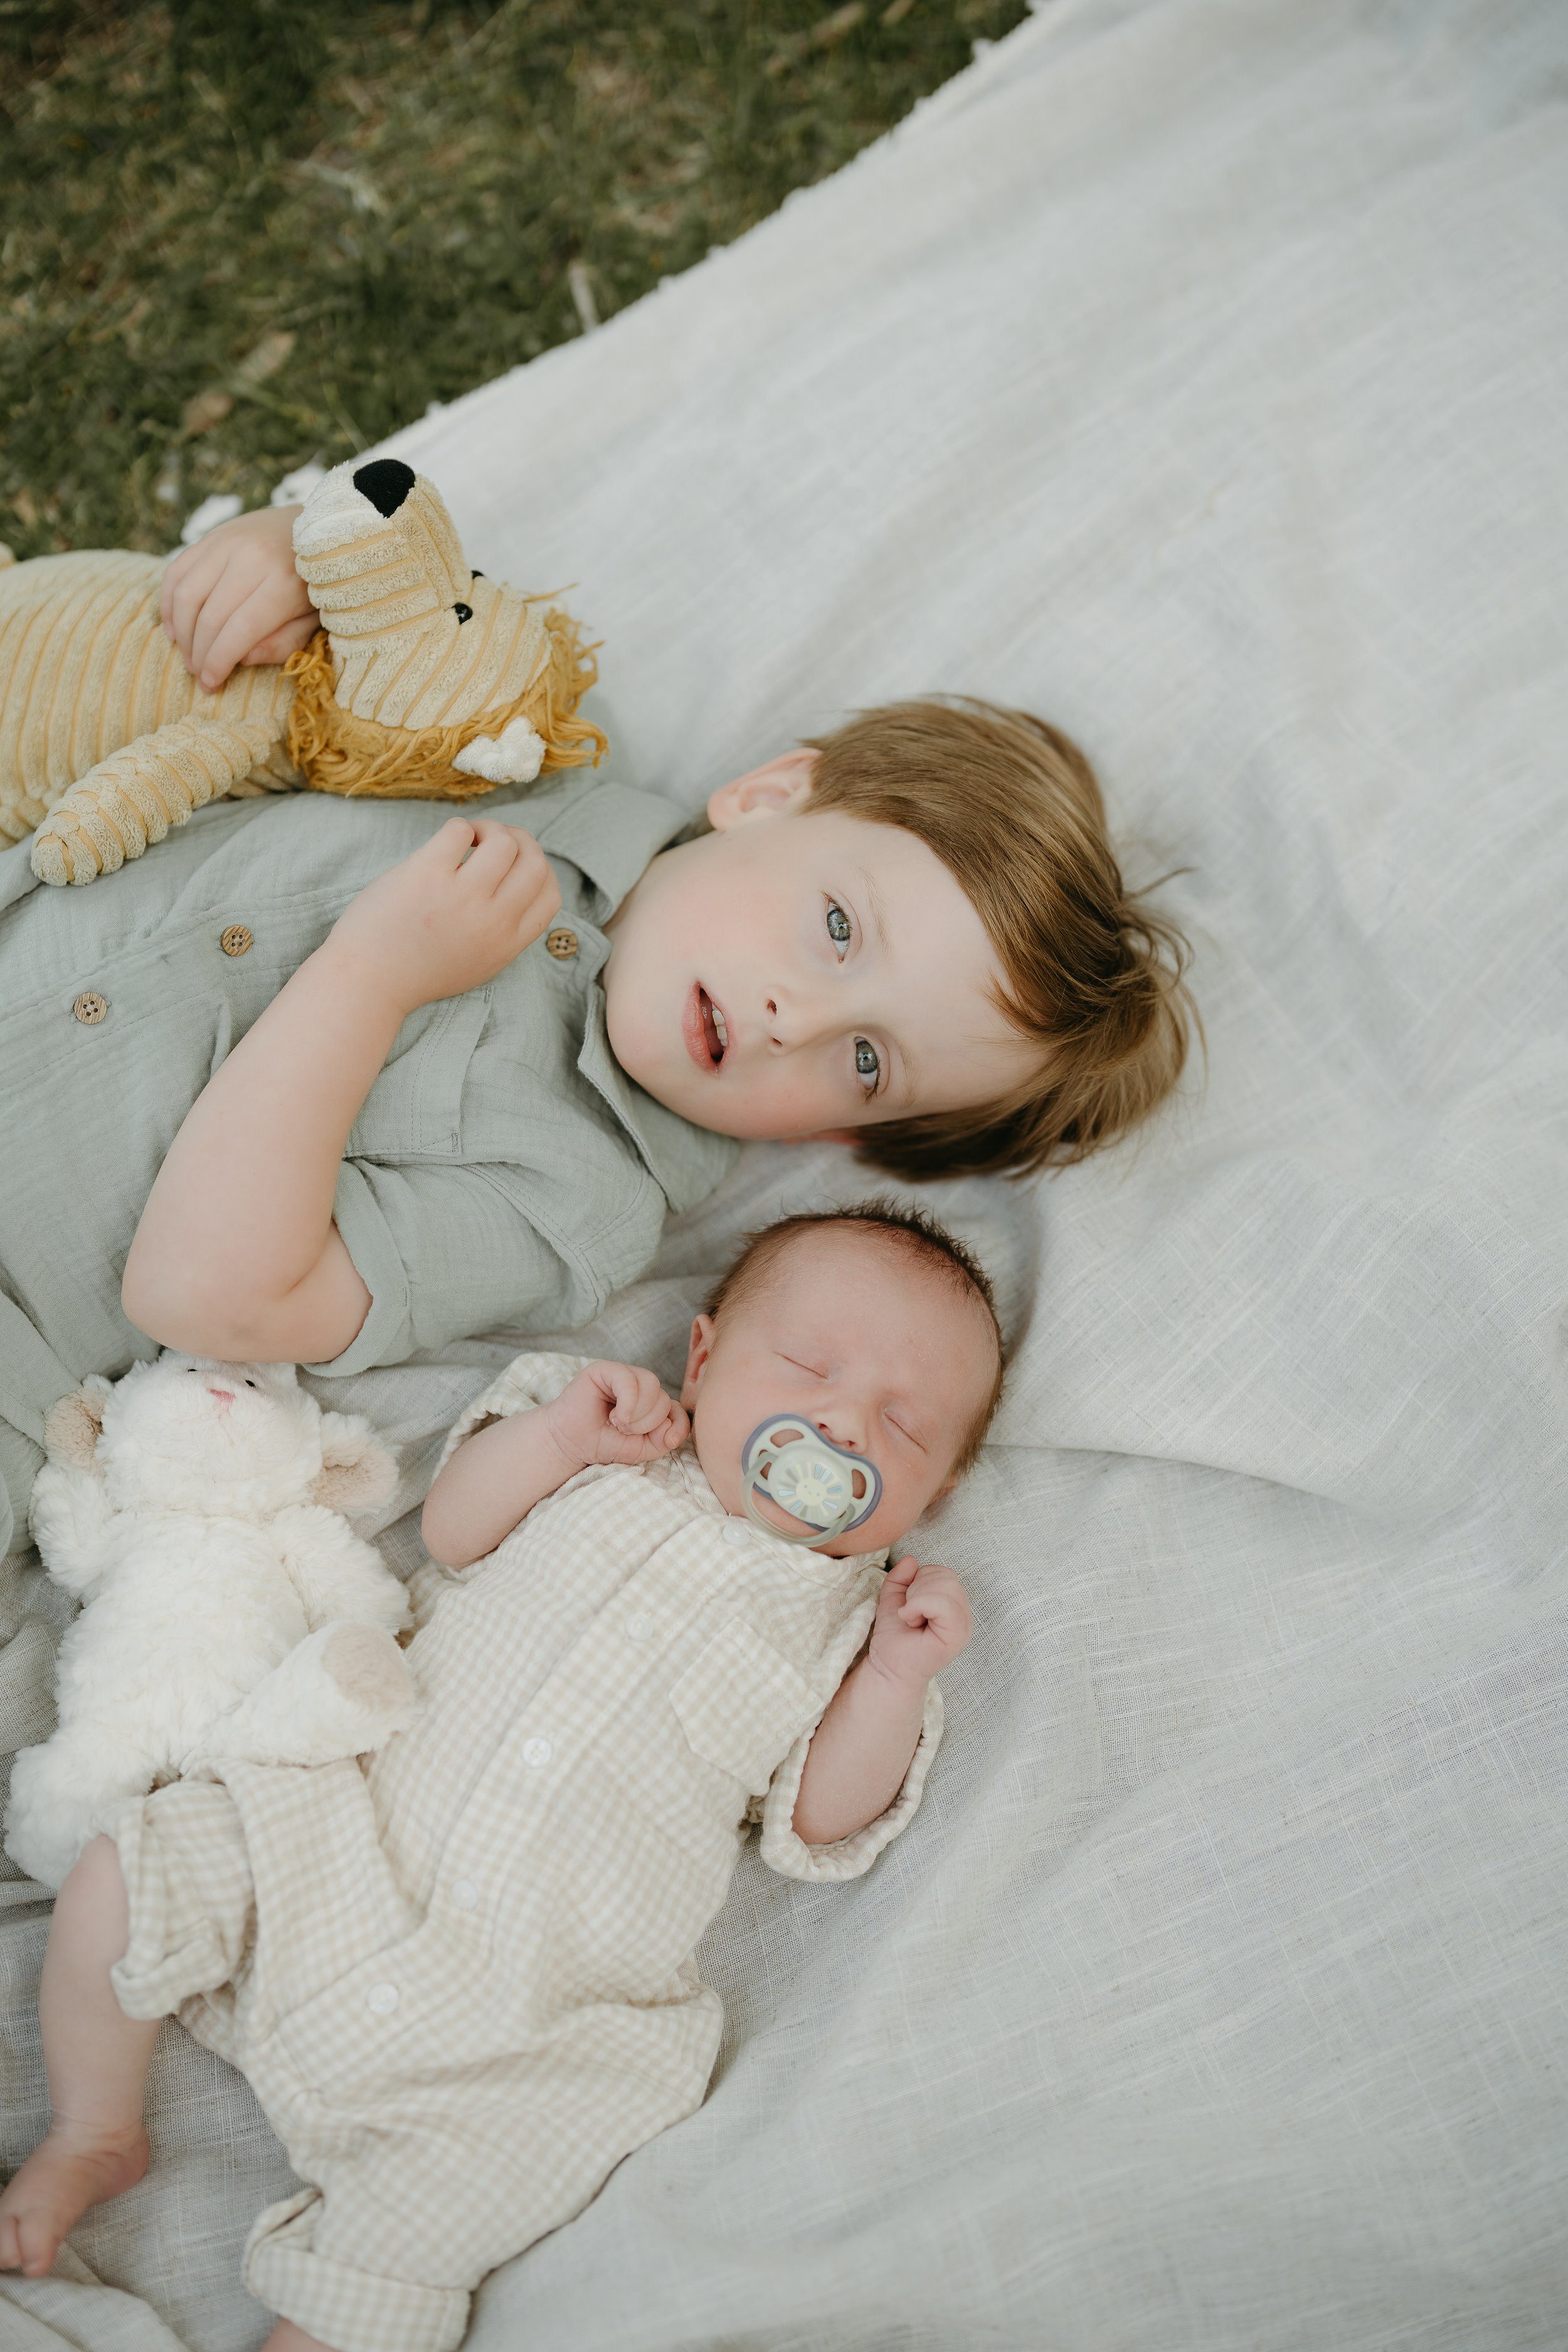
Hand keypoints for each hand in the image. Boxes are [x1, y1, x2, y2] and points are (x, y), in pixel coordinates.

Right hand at [160, 503, 316, 691]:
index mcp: (284, 583)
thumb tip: (242, 659)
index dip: (219, 661)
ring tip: (187, 656)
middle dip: (199, 654)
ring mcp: (226, 542)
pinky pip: (176, 571)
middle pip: (209, 616)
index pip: (240, 630)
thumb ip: (283, 643)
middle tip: (198, 675)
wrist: (318, 529)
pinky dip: (168, 603)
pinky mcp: (211, 536)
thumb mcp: (314, 620)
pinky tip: (174, 629)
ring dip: (181, 633)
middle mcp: (251, 558)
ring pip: (186, 594)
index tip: (211, 685)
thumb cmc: (317, 585)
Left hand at [323, 818, 562, 1012]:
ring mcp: (462, 895)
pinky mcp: (428, 873)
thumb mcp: (477, 963)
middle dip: (521, 841)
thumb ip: (502, 932)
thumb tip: (517, 882)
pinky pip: (460, 829)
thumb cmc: (417, 970)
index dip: (540, 871)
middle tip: (494, 841)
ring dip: (490, 829)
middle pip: (535, 862)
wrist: (368, 981)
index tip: (518, 864)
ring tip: (469, 840)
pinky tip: (443, 844)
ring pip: (504, 840)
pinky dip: (459, 827)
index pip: (550, 895)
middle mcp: (492, 920)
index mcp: (507, 943)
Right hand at [545, 1362, 689, 1473]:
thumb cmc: (603, 1443)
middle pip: (664, 1398)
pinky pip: (629, 1380)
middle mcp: (640, 1385)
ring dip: (638, 1413)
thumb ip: (663, 1440)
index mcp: (651, 1402)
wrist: (570, 1444)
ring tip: (618, 1423)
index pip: (678, 1407)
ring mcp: (623, 1374)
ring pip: (652, 1385)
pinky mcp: (605, 1369)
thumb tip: (673, 1429)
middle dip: (648, 1423)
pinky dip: (627, 1403)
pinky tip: (615, 1416)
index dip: (678, 1424)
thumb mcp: (641, 1449)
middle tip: (624, 1431)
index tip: (665, 1440)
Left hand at [867, 1557, 972, 1688]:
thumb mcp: (893, 1598)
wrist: (887, 1668)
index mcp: (954, 1606)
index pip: (945, 1573)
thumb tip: (911, 1560)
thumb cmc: (894, 1637)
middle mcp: (964, 1615)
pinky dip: (918, 1605)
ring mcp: (963, 1626)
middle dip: (917, 1589)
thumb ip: (901, 1577)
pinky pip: (942, 1603)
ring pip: (945, 1586)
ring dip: (917, 1598)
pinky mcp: (956, 1636)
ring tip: (911, 1618)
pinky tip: (911, 1620)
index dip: (920, 1580)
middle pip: (947, 1577)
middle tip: (909, 1613)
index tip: (909, 1605)